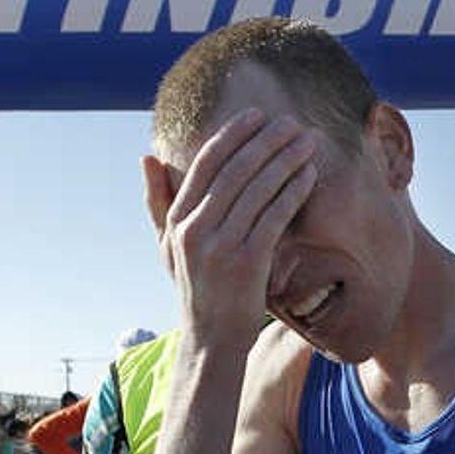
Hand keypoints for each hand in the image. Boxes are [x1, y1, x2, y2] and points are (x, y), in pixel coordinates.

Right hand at [143, 108, 316, 353]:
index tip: (258, 116)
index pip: (206, 163)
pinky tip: (308, 175)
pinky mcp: (248, 262)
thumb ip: (157, 201)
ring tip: (307, 142)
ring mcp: (221, 245)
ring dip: (286, 160)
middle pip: (236, 170)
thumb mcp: (167, 245)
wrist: (211, 337)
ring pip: (259, 188)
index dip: (234, 134)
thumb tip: (146, 157)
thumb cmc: (195, 287)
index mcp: (177, 220)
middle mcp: (196, 229)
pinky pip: (275, 215)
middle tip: (291, 123)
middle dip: (267, 141)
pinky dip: (293, 191)